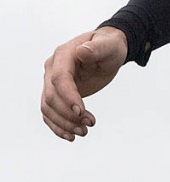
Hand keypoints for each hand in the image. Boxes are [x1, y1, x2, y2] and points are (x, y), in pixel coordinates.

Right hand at [41, 27, 127, 141]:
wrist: (107, 50)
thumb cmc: (110, 46)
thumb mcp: (109, 45)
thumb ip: (97, 48)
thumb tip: (82, 50)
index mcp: (63, 54)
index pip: (59, 78)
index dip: (68, 97)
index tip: (82, 112)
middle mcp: (52, 68)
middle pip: (51, 96)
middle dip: (68, 114)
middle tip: (90, 124)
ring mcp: (52, 82)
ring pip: (48, 108)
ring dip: (63, 123)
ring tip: (84, 132)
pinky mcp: (56, 94)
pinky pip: (49, 113)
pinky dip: (57, 126)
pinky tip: (71, 136)